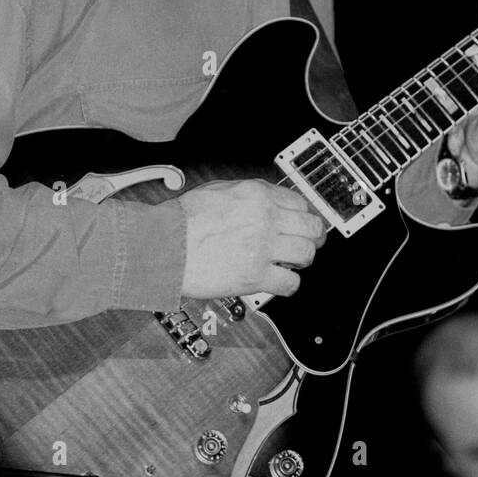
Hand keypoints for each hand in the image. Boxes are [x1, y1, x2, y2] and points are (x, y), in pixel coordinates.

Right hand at [179, 179, 326, 298]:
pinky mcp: (255, 276)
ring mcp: (262, 247)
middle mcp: (265, 218)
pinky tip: (279, 282)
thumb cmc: (182, 220)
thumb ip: (249, 195)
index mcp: (257, 194)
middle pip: (311, 227)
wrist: (163, 245)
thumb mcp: (220, 191)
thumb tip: (268, 201)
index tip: (304, 223)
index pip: (300, 203)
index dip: (305, 215)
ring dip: (302, 261)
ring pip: (306, 254)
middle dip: (313, 237)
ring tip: (291, 264)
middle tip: (310, 244)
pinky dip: (289, 285)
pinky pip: (290, 283)